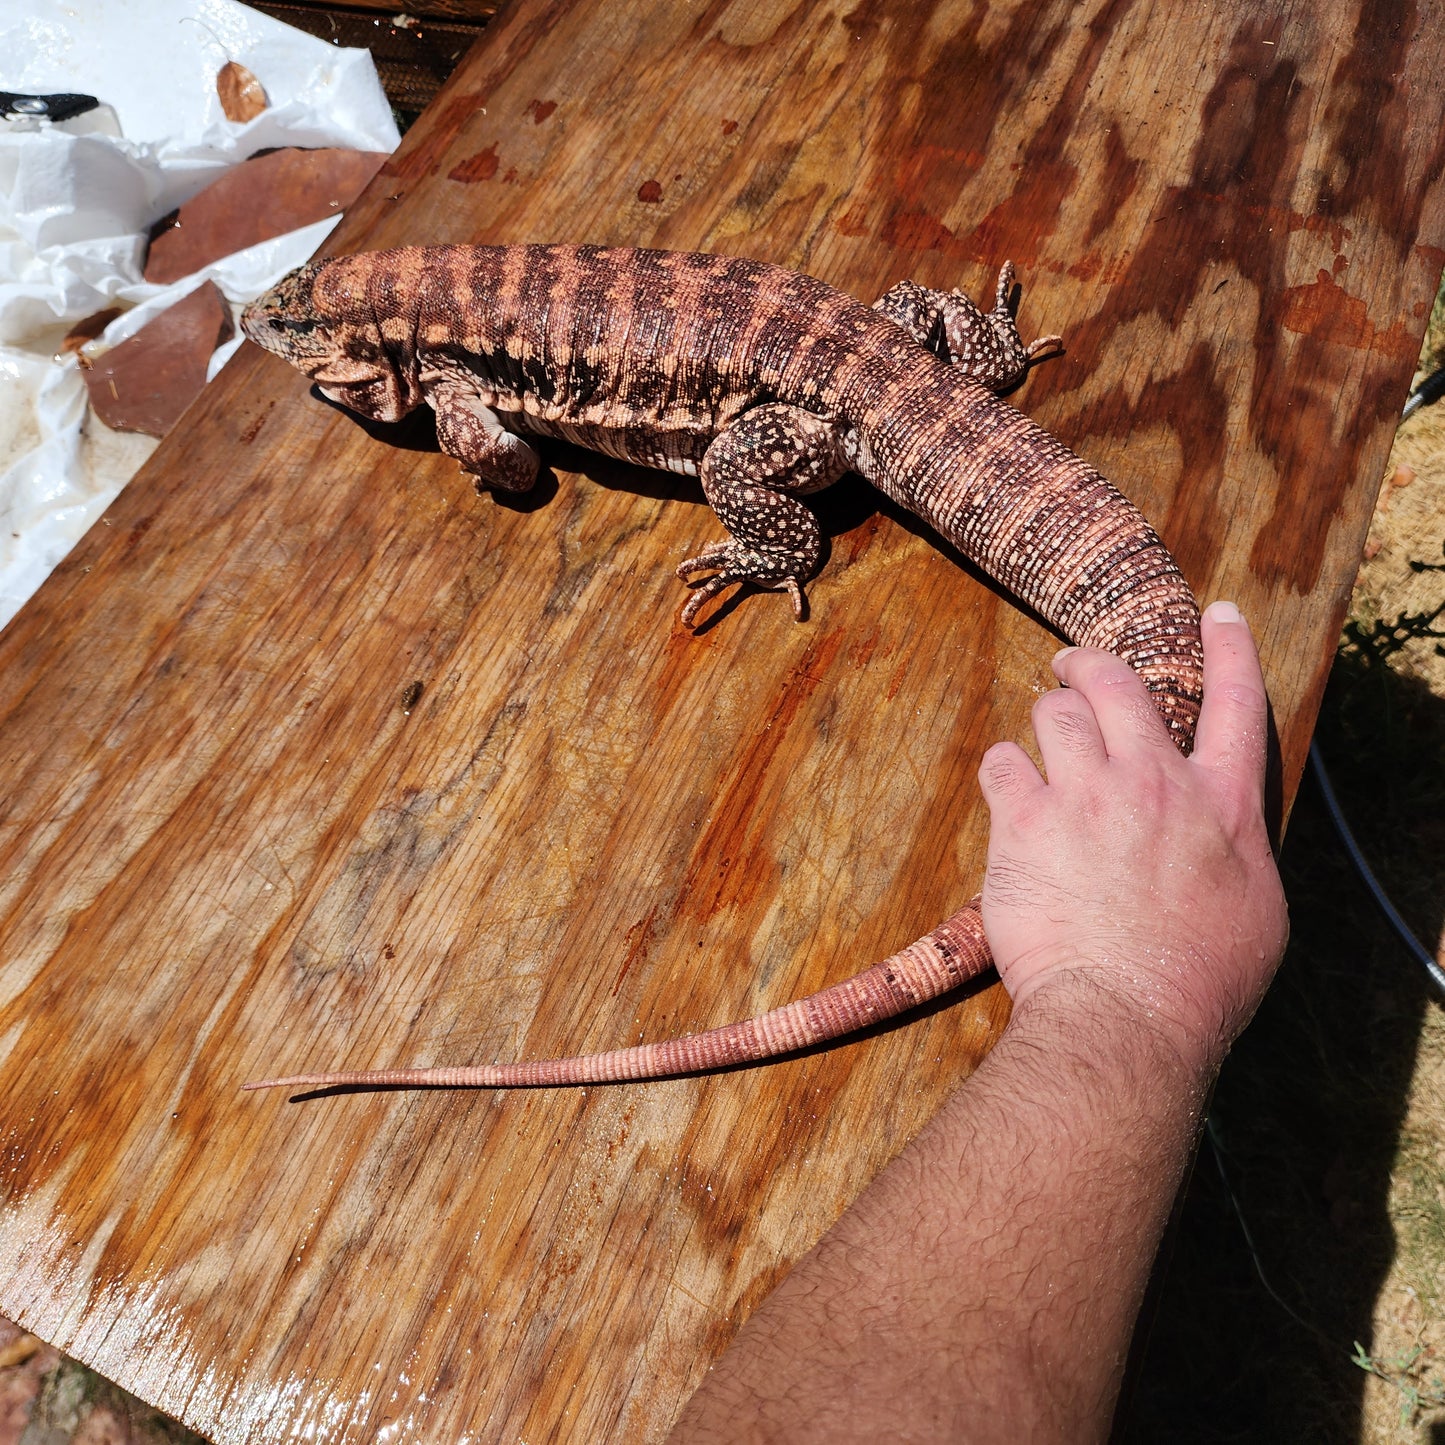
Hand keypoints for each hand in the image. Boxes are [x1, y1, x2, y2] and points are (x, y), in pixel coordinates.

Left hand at [977, 600, 1287, 1071]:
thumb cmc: (1199, 980)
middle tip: (1070, 668)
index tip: (1217, 615)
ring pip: (1052, 713)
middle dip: (1088, 666)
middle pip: (1118, 684)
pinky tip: (1008, 794)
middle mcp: (1154, 782)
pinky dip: (1004, 771)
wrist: (1126, 1014)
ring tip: (1037, 749)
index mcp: (1221, 805)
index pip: (1237, 703)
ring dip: (1044, 724)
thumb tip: (1216, 829)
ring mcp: (1087, 795)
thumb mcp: (1255, 909)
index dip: (1229, 649)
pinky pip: (1002, 763)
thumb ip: (1234, 848)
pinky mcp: (1024, 822)